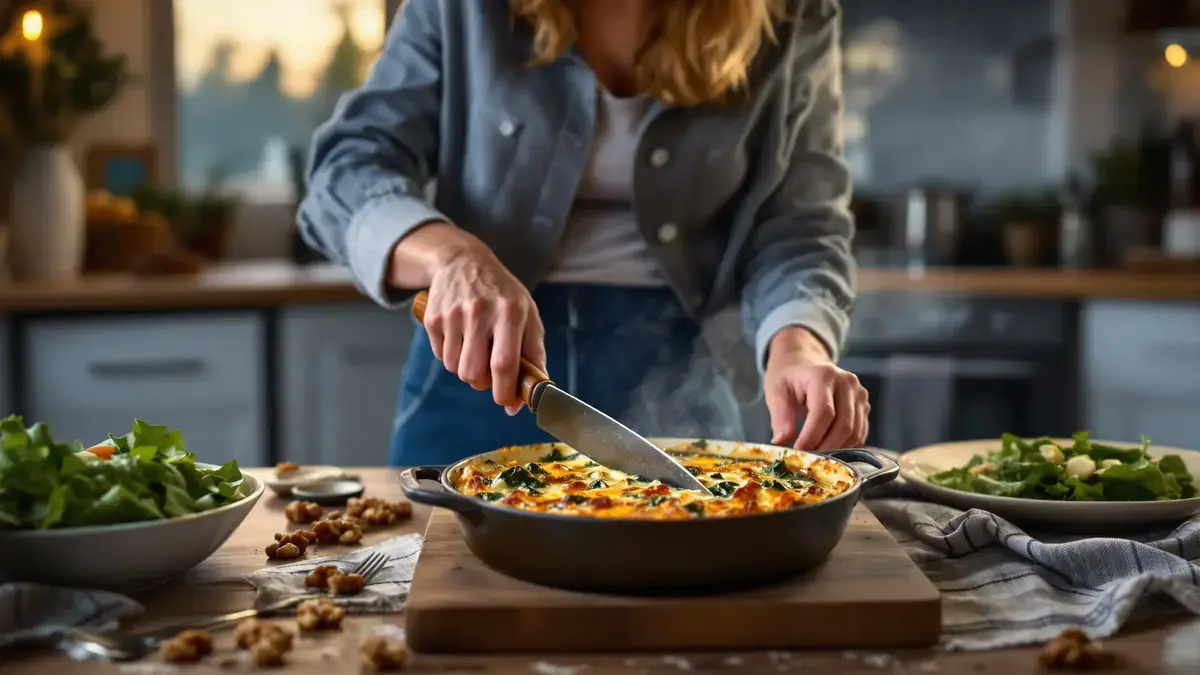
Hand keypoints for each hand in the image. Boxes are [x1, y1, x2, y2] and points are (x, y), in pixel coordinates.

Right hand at [393, 224, 545, 414]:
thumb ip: (533, 357)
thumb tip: (521, 402)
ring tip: (476, 348)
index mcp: (511, 311)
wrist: (464, 261)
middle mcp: (480, 311)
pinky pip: (441, 356)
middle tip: (490, 374)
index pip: (504, 363)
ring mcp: (453, 314)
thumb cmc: (503, 295)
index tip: (506, 403)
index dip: (504, 391)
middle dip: (482, 383)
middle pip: (474, 372)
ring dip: (467, 369)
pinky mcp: (433, 318)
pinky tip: (460, 336)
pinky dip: (452, 356)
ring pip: (456, 368)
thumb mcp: (528, 316)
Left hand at [763, 327, 869, 450]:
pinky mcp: (864, 406)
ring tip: (816, 457)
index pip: (824, 412)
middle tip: (807, 460)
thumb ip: (780, 417)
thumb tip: (782, 442)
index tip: (798, 451)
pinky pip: (860, 433)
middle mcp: (847, 382)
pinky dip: (845, 446)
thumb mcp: (776, 392)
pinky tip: (828, 450)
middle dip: (825, 447)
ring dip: (836, 450)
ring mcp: (859, 394)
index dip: (812, 436)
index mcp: (824, 375)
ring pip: (855, 432)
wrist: (803, 362)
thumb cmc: (789, 377)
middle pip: (843, 425)